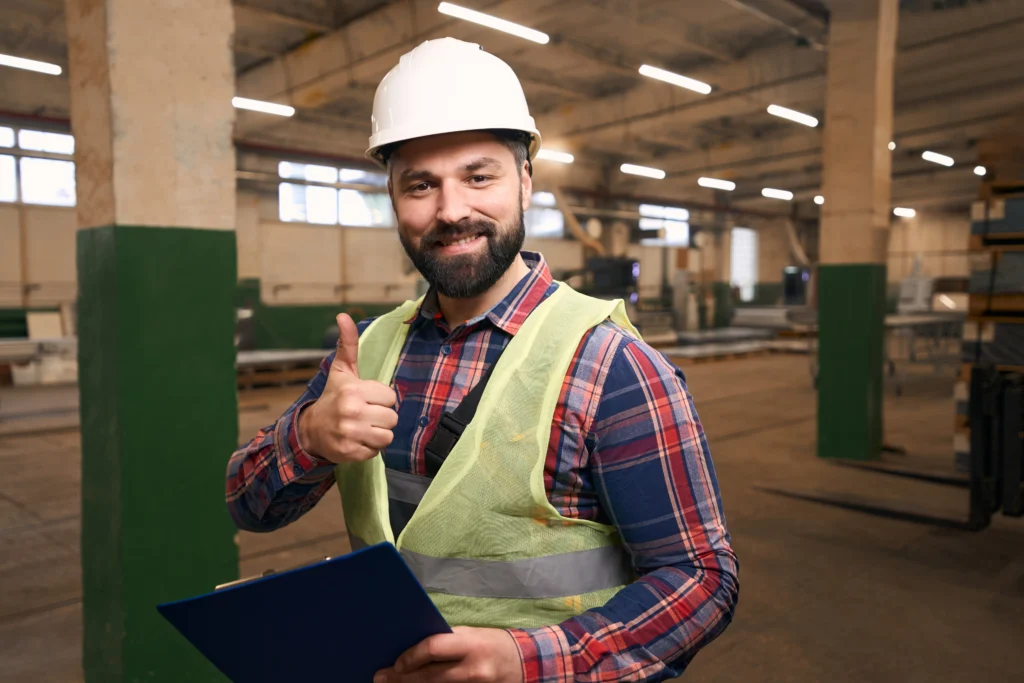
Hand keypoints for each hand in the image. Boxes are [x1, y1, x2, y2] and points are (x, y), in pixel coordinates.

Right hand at [297, 313, 397, 462]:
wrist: (311, 430)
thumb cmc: (333, 397)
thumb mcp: (342, 370)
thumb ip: (347, 344)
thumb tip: (343, 315)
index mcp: (353, 390)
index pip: (390, 397)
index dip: (381, 399)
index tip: (367, 399)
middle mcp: (352, 412)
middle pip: (391, 418)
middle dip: (381, 417)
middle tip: (366, 415)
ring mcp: (351, 434)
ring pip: (387, 436)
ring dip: (378, 434)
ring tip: (363, 428)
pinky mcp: (351, 453)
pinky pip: (376, 451)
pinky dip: (370, 448)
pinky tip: (357, 440)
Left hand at [374, 627, 524, 682]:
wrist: (526, 663)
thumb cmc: (493, 644)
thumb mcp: (472, 635)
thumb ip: (447, 641)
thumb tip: (414, 647)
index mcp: (470, 644)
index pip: (433, 648)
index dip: (410, 657)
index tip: (395, 663)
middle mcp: (472, 668)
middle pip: (429, 677)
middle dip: (401, 678)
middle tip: (381, 678)